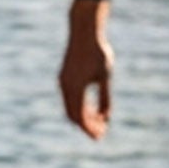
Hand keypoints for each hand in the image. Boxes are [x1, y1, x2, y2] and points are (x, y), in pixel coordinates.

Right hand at [60, 0, 113, 138]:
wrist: (84, 31)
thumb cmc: (97, 52)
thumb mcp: (105, 77)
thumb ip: (105, 98)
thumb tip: (106, 116)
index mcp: (75, 89)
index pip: (80, 118)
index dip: (90, 129)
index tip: (100, 136)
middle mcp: (65, 88)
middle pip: (72, 116)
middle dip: (86, 126)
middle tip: (100, 133)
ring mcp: (63, 82)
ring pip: (70, 107)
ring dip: (82, 117)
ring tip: (98, 121)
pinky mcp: (64, 77)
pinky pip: (69, 98)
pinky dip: (79, 107)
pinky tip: (91, 107)